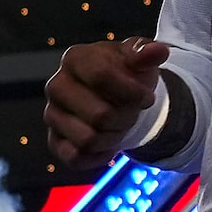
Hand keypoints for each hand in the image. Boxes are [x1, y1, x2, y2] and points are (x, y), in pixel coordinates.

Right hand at [44, 39, 168, 168]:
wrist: (115, 93)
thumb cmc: (127, 72)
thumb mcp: (141, 57)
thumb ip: (149, 53)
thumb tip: (158, 52)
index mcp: (75, 58)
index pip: (102, 76)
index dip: (132, 92)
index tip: (148, 98)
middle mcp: (56, 86)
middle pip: (99, 115)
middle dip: (127, 118)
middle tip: (134, 112)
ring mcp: (52, 114)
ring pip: (88, 140)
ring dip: (115, 137)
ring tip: (121, 124)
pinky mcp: (54, 140)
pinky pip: (76, 159)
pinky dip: (100, 155)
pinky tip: (110, 142)